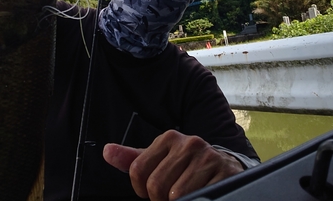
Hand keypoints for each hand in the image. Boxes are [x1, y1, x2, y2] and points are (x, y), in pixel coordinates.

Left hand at [103, 130, 243, 200]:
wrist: (225, 168)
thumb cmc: (187, 167)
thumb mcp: (159, 160)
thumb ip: (132, 158)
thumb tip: (107, 151)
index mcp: (169, 138)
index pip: (138, 171)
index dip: (142, 190)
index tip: (154, 191)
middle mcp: (188, 143)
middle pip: (156, 185)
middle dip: (160, 199)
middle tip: (171, 196)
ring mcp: (207, 157)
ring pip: (176, 194)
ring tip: (188, 194)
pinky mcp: (224, 172)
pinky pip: (200, 196)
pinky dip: (197, 199)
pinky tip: (201, 194)